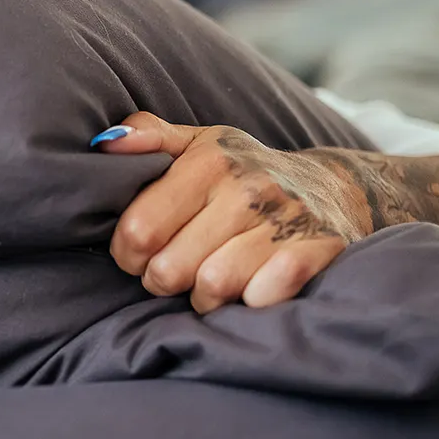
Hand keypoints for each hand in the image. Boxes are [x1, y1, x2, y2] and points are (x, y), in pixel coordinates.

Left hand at [95, 112, 374, 313]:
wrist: (334, 186)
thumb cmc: (244, 169)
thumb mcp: (197, 142)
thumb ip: (148, 136)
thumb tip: (104, 143)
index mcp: (208, 161)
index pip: (139, 229)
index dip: (127, 253)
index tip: (137, 253)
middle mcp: (247, 188)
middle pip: (170, 268)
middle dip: (161, 280)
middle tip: (171, 273)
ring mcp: (284, 220)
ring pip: (214, 286)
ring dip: (203, 297)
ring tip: (206, 283)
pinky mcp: (318, 250)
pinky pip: (264, 297)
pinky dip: (249, 302)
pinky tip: (247, 289)